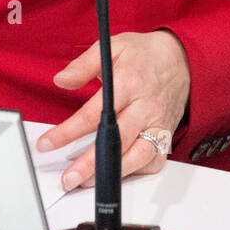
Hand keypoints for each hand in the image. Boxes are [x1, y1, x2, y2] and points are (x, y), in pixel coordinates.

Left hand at [37, 31, 190, 191]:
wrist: (182, 59)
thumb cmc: (145, 54)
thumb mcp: (112, 46)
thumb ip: (83, 64)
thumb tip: (61, 80)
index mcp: (128, 82)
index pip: (93, 114)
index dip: (67, 132)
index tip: (47, 143)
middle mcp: (145, 107)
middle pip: (115, 142)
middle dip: (89, 164)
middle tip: (67, 178)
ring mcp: (157, 124)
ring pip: (137, 157)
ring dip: (111, 174)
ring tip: (85, 182)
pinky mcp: (166, 135)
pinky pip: (154, 162)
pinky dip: (136, 172)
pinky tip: (116, 174)